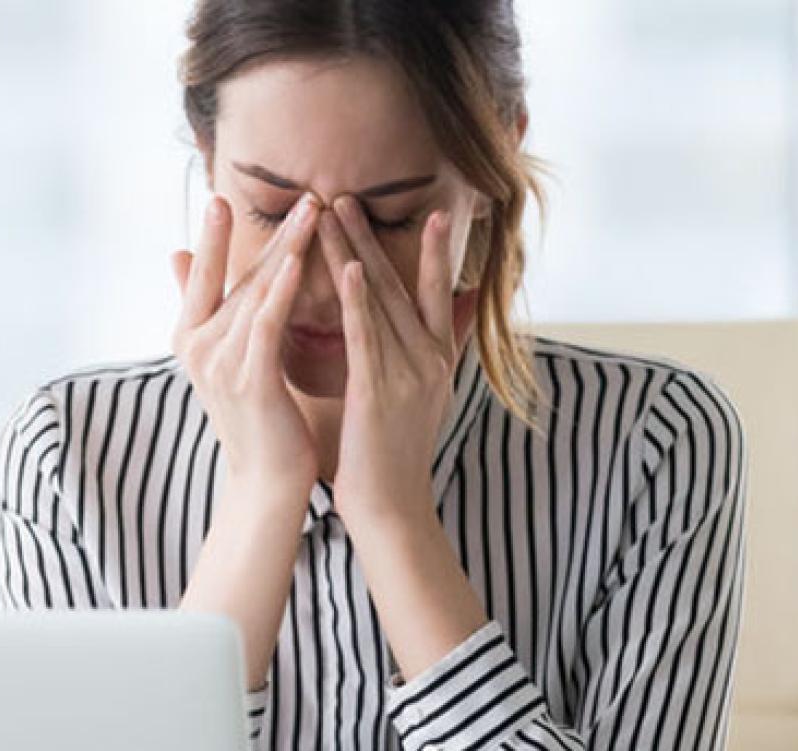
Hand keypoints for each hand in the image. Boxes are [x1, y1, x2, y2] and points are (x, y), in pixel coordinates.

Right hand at [170, 192, 324, 493]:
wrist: (266, 482)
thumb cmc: (256, 417)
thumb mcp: (224, 357)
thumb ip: (205, 307)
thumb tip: (174, 254)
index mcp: (191, 338)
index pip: (203, 274)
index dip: (212, 235)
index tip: (221, 195)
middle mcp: (198, 347)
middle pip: (236, 276)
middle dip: (270, 232)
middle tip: (300, 192)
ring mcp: (221, 363)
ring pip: (255, 292)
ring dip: (285, 248)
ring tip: (311, 212)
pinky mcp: (250, 380)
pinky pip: (266, 325)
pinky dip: (280, 291)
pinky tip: (297, 263)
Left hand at [318, 196, 459, 523]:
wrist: (392, 509)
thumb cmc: (395, 454)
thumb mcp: (428, 396)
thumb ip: (443, 347)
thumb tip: (463, 308)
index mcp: (439, 359)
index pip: (438, 292)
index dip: (436, 251)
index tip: (433, 210)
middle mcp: (430, 359)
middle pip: (401, 285)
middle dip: (373, 238)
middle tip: (348, 194)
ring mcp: (408, 374)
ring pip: (379, 301)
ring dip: (355, 252)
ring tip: (334, 211)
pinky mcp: (379, 392)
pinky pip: (366, 337)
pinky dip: (356, 300)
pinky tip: (344, 268)